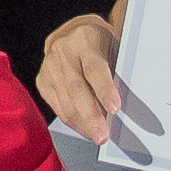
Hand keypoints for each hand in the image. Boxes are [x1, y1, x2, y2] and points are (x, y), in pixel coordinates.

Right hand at [34, 11, 130, 144]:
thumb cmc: (100, 43)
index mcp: (85, 38)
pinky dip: (73, 121)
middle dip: (91, 116)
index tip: (115, 109)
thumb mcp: (113, 45)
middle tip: (103, 136)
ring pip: (65, 101)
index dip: (104, 89)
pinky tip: (85, 129)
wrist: (71, 33)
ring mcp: (49, 66)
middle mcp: (63, 51)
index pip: (94, 67)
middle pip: (76, 88)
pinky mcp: (42, 80)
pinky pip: (57, 107)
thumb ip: (118, 68)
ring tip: (97, 137)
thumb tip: (127, 104)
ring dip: (82, 124)